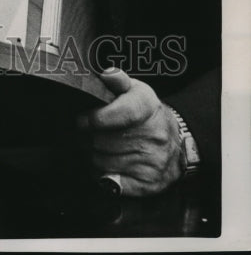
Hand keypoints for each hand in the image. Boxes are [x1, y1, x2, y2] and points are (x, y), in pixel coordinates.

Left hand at [76, 67, 183, 196]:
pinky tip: (101, 163)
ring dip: (90, 154)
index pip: (120, 114)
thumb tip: (108, 74)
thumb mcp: (136, 90)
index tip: (81, 120)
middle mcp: (154, 136)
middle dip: (85, 137)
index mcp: (148, 108)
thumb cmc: (147, 114)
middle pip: (104, 141)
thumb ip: (118, 79)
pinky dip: (100, 174)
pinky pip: (112, 182)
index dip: (95, 118)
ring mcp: (153, 162)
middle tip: (81, 133)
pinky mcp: (149, 184)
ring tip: (90, 146)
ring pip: (103, 161)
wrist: (178, 143)